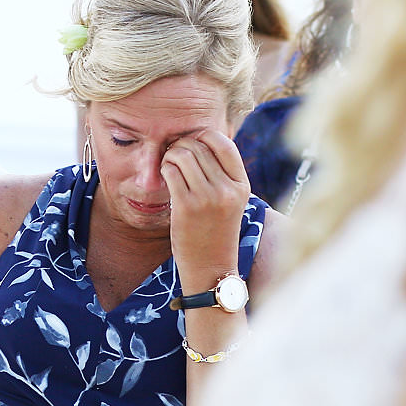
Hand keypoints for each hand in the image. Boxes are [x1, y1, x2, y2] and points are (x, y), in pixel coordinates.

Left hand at [161, 129, 250, 286]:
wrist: (211, 268)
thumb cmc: (215, 233)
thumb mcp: (230, 202)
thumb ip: (222, 175)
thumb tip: (201, 141)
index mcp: (241, 185)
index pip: (224, 142)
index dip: (203, 136)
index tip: (192, 144)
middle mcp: (227, 189)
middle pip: (199, 146)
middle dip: (182, 145)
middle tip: (174, 156)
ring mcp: (208, 198)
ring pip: (183, 154)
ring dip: (170, 155)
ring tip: (168, 166)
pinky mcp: (186, 207)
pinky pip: (171, 171)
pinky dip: (164, 168)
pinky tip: (165, 176)